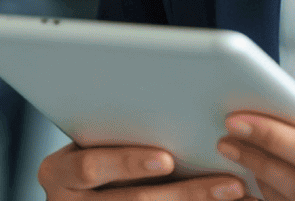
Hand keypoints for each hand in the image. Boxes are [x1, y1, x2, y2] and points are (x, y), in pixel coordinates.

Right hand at [38, 141, 246, 199]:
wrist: (82, 196)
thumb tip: (178, 102)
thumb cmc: (92, 151)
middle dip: (186, 193)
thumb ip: (118, 129)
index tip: (167, 160)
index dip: (128, 163)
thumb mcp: (91, 141)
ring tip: (236, 195)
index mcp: (57, 172)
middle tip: (228, 184)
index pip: (90, 167)